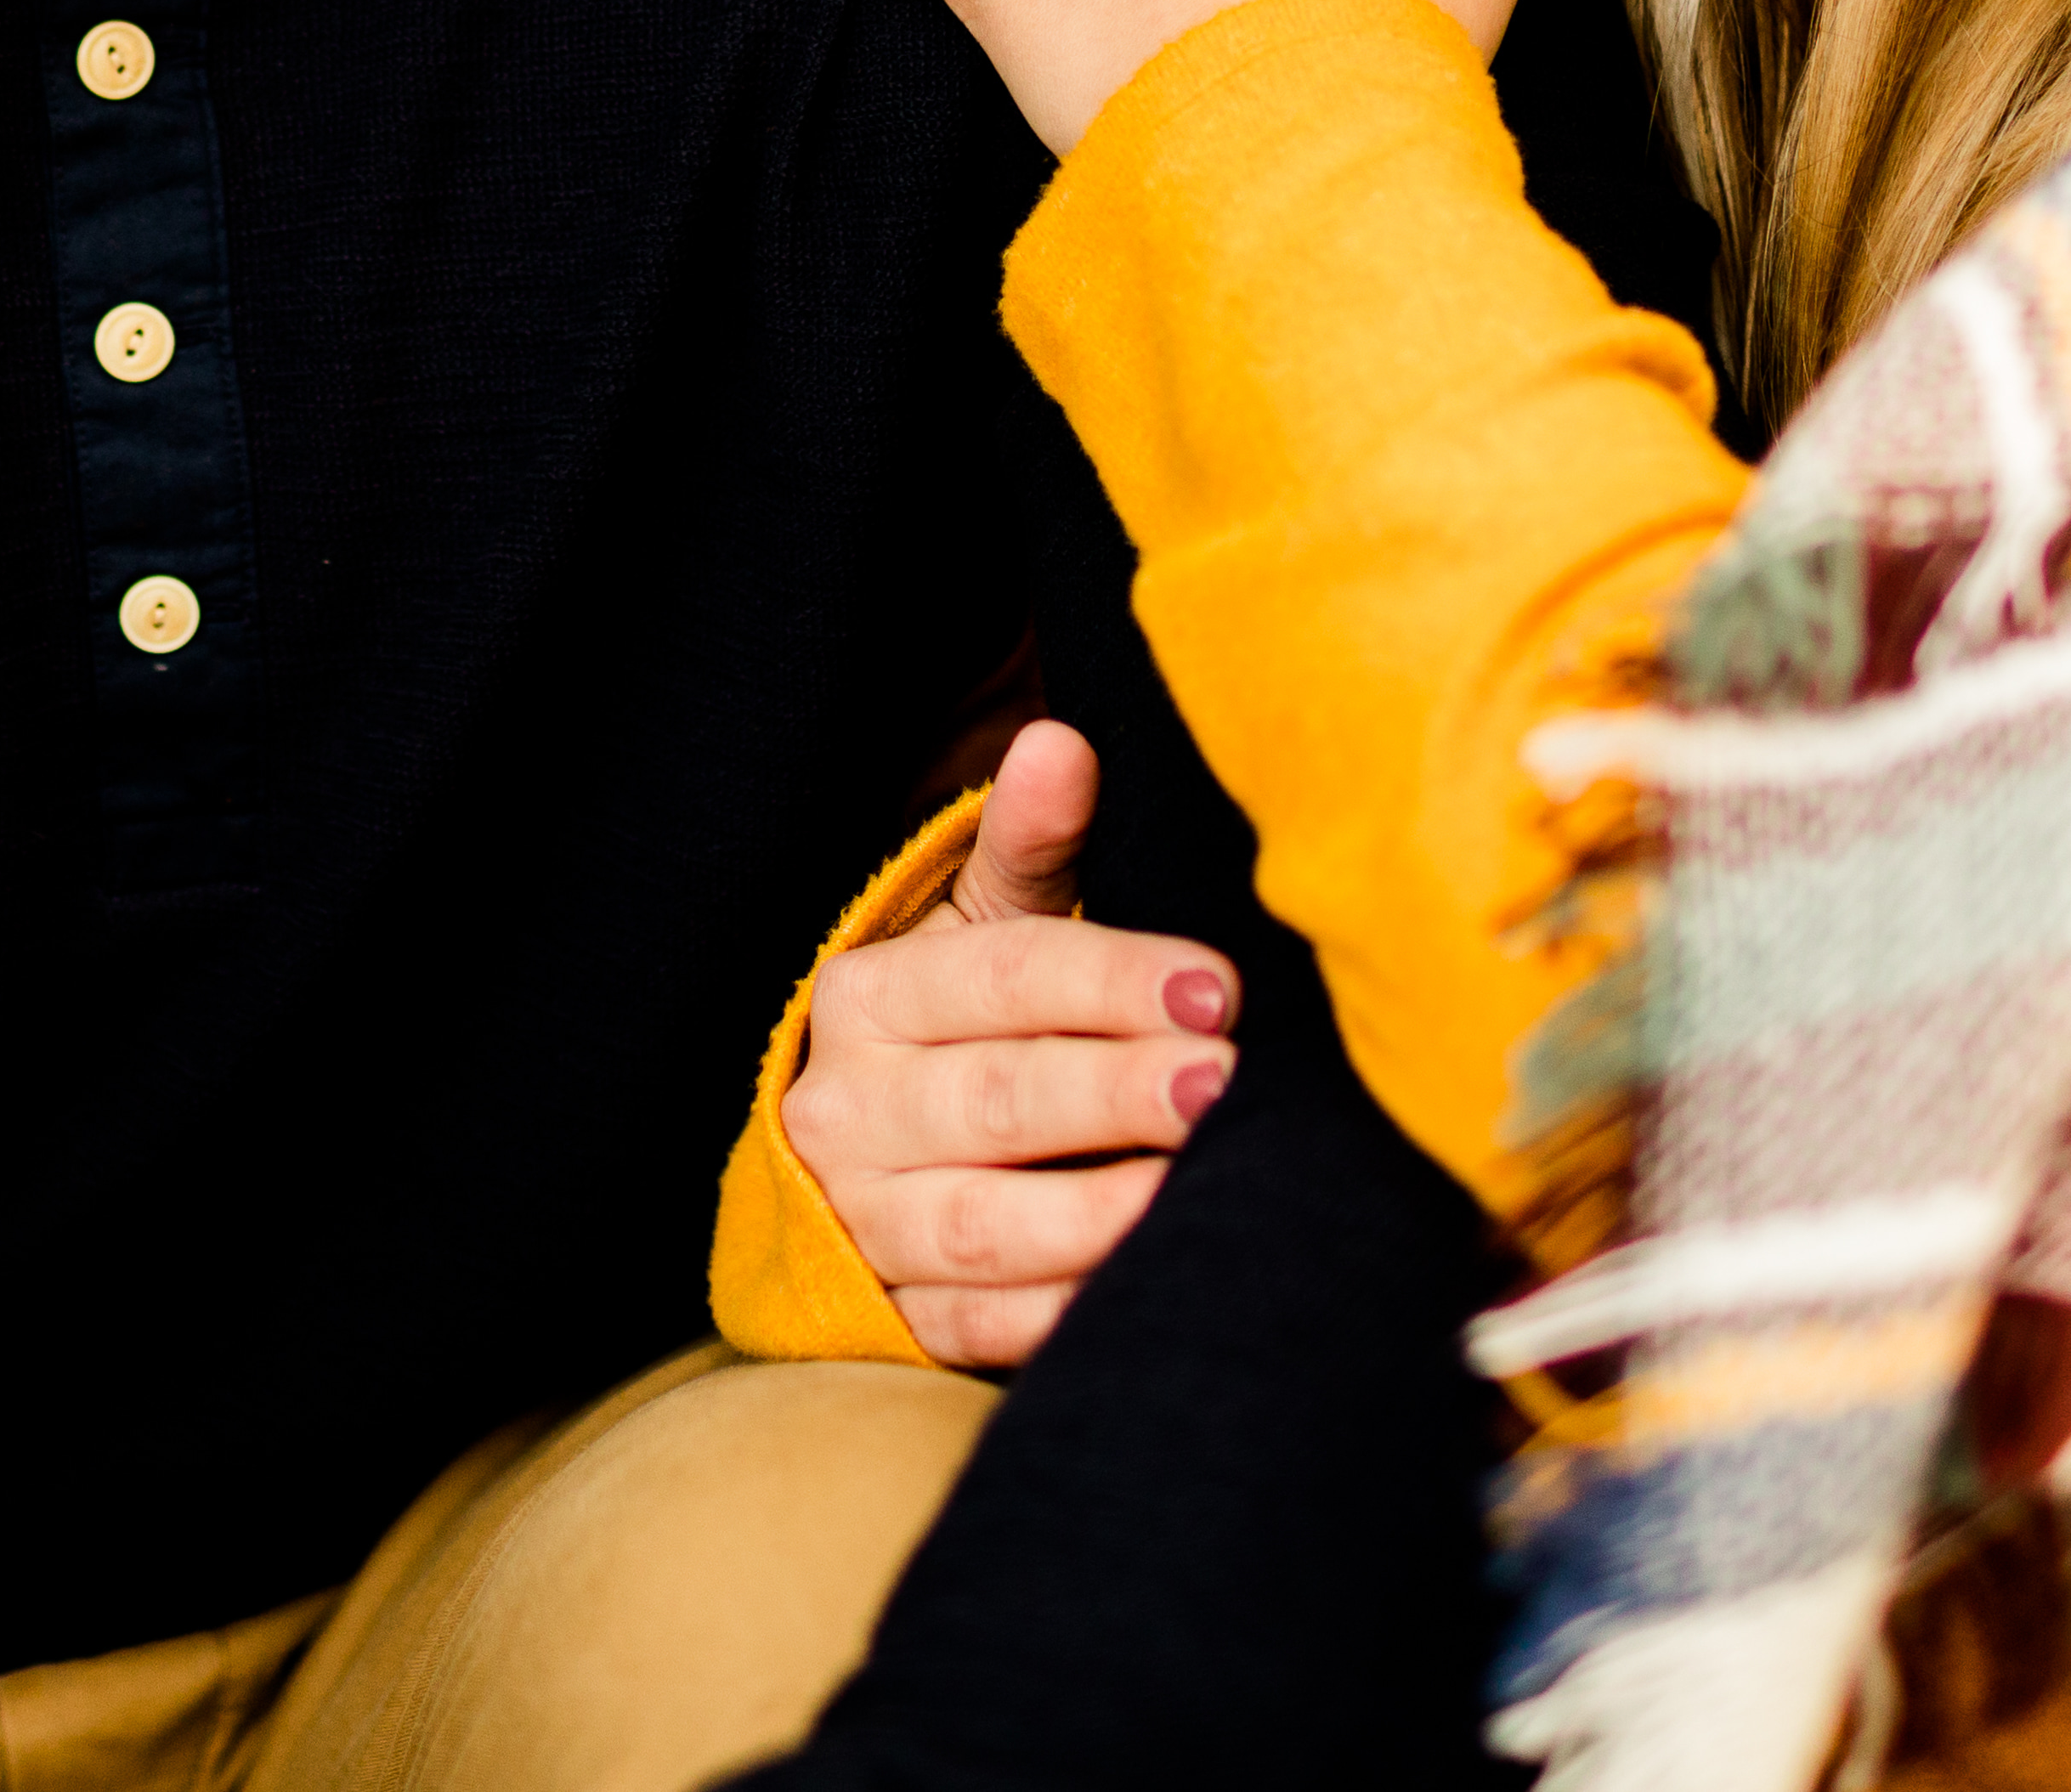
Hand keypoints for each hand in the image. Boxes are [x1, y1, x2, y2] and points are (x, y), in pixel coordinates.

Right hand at [782, 720, 1241, 1368]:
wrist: (862, 1156)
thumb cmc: (960, 1020)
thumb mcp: (981, 920)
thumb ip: (1031, 843)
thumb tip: (1063, 744)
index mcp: (870, 997)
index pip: (996, 979)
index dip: (1109, 980)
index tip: (1217, 986)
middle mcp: (849, 1110)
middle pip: (993, 1100)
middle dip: (1112, 1093)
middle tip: (1221, 1083)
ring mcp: (864, 1223)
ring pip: (980, 1224)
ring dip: (1091, 1215)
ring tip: (1188, 1195)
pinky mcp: (891, 1319)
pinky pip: (976, 1327)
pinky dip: (1058, 1312)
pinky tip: (1144, 1287)